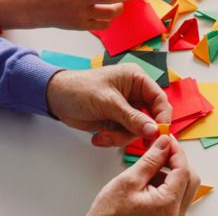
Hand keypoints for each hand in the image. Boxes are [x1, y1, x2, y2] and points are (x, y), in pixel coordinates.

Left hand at [46, 64, 171, 146]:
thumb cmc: (80, 89)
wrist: (55, 98)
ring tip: (103, 135)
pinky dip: (113, 139)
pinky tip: (99, 137)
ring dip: (121, 137)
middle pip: (151, 117)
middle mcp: (135, 93)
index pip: (159, 99)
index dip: (162, 117)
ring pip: (138, 130)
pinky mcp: (118, 121)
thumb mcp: (108, 103)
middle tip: (129, 139)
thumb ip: (132, 117)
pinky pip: (125, 135)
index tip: (159, 133)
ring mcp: (127, 109)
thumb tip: (154, 130)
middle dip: (137, 130)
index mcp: (137, 79)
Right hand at [88, 135, 200, 215]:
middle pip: (189, 180)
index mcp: (168, 204)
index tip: (167, 139)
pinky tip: (149, 182)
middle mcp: (174, 214)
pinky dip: (166, 186)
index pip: (183, 170)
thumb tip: (164, 143)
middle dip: (177, 162)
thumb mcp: (128, 181)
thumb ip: (150, 160)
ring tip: (149, 168)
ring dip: (171, 174)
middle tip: (161, 150)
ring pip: (183, 188)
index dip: (176, 151)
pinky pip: (175, 198)